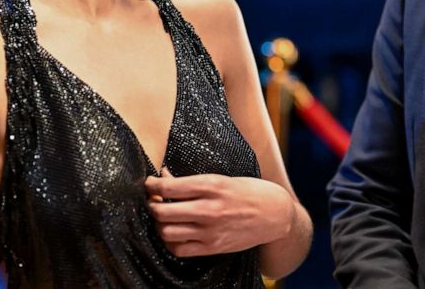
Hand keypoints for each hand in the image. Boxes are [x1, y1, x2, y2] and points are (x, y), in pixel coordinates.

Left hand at [145, 167, 294, 256]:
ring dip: (159, 224)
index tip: (148, 183)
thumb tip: (164, 175)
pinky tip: (174, 232)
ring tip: (163, 217)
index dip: (152, 185)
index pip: (169, 187)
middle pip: (162, 211)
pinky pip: (179, 249)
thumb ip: (193, 181)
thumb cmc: (250, 191)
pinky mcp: (213, 247)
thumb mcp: (223, 178)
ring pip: (166, 232)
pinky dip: (170, 241)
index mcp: (213, 185)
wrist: (275, 215)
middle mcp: (209, 208)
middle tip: (153, 201)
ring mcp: (210, 230)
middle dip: (152, 205)